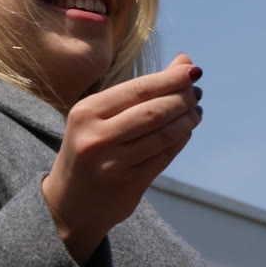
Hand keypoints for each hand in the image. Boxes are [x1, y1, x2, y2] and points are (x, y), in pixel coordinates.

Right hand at [41, 54, 201, 262]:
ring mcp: (114, 164)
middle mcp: (97, 137)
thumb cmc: (87, 150)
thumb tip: (185, 62)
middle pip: (154, 111)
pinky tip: (186, 130)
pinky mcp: (130, 185)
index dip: (171, 79)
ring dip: (187, 120)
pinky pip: (165, 156)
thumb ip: (139, 89)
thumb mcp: (98, 116)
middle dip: (183, 98)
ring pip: (164, 135)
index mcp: (86, 112)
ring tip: (196, 111)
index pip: (138, 89)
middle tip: (197, 93)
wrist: (68, 205)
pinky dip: (181, 139)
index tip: (194, 71)